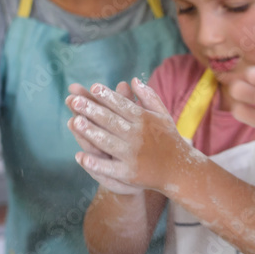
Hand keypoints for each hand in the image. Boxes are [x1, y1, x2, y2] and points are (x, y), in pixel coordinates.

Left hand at [66, 79, 193, 193]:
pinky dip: (95, 163)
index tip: (93, 87)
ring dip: (90, 132)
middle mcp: (138, 136)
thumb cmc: (169, 139)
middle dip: (92, 110)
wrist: (179, 169)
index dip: (107, 96)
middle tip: (74, 101)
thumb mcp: (163, 115)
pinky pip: (109, 168)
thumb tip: (133, 80)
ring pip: (107, 142)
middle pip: (111, 121)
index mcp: (145, 120)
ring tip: (75, 122)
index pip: (123, 105)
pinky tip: (80, 157)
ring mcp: (133, 155)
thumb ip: (149, 97)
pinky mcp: (129, 173)